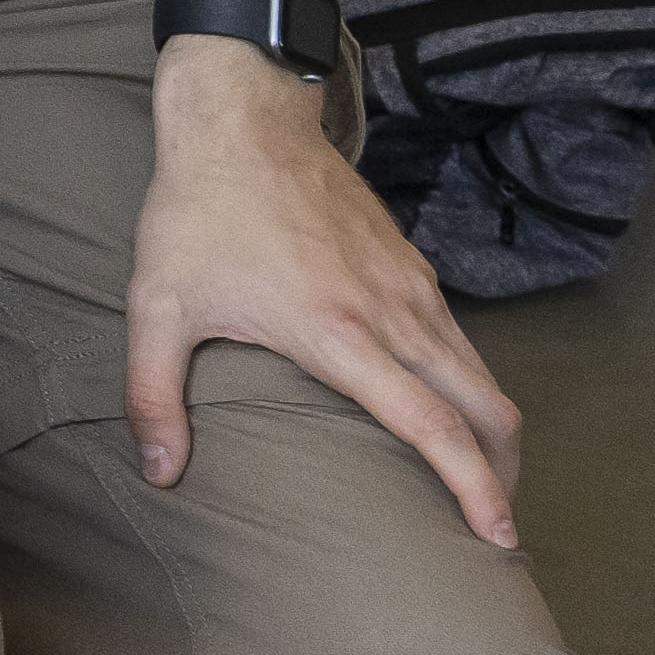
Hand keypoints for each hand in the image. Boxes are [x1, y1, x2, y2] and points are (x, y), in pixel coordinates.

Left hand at [128, 43, 521, 548]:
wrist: (244, 117)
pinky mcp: (411, 265)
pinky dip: (472, 387)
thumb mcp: (157, 304)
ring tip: (479, 480)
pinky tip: (445, 408)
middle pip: (485, 408)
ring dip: (492, 431)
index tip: (498, 537)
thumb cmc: (198, 211)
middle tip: (493, 529)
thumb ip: (153, 395)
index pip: (433, 427)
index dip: (473, 488)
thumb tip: (160, 474)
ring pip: (482, 374)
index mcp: (341, 335)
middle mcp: (394, 314)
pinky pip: (461, 340)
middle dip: (502, 474)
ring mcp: (411, 285)